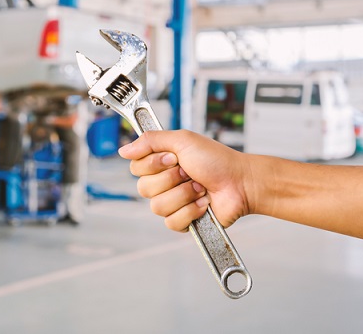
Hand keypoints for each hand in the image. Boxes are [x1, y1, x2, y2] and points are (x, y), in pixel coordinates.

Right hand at [118, 130, 251, 231]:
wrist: (240, 182)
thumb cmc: (216, 159)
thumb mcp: (182, 140)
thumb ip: (150, 140)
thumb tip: (123, 150)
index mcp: (160, 164)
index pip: (135, 168)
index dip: (153, 164)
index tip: (173, 158)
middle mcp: (163, 183)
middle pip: (143, 188)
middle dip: (171, 179)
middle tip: (189, 172)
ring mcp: (172, 203)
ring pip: (157, 206)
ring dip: (183, 194)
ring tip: (199, 187)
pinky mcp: (183, 222)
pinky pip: (172, 222)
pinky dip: (191, 211)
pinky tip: (203, 203)